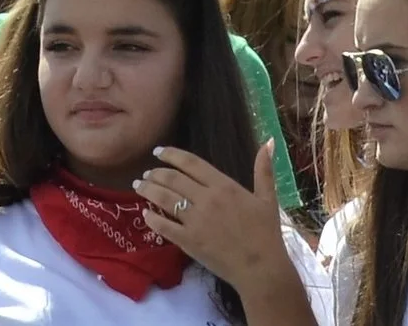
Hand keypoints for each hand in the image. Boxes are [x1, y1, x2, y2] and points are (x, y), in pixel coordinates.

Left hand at [136, 144, 290, 294]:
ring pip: (164, 199)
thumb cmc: (265, 232)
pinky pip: (164, 226)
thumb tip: (268, 141)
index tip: (158, 151)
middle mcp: (207, 199)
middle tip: (146, 173)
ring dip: (148, 190)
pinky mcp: (188, 241)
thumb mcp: (268, 197)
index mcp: (224, 185)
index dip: (172, 155)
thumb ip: (264, 169)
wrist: (260, 266)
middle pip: (173, 179)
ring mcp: (195, 221)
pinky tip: (145, 214)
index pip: (192, 163)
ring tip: (138, 186)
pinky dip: (152, 218)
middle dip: (155, 173)